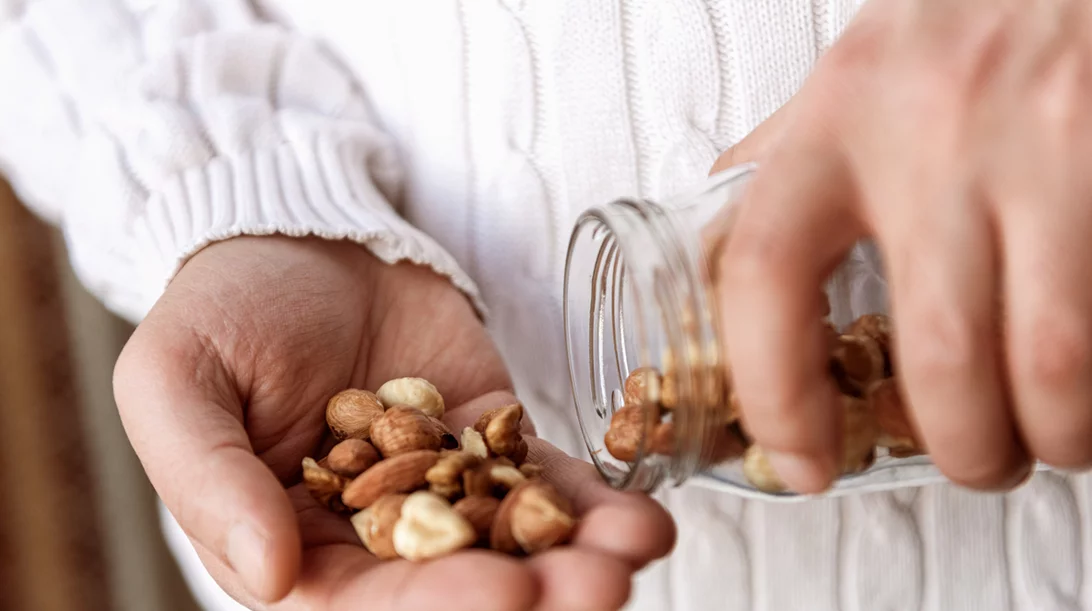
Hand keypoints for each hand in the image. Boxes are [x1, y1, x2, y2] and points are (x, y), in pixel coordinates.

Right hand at [113, 236, 674, 609]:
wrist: (299, 233)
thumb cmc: (221, 307)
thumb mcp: (175, 381)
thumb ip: (204, 480)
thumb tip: (270, 578)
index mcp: (292, 541)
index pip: (365, 602)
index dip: (435, 608)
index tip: (503, 595)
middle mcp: (374, 531)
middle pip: (457, 583)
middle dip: (531, 592)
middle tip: (597, 588)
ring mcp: (442, 483)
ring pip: (512, 538)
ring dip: (577, 555)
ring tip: (633, 553)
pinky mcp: (492, 434)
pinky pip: (543, 477)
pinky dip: (592, 502)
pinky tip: (643, 516)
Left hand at [708, 0, 1091, 493]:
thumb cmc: (965, 22)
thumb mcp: (853, 81)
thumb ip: (786, 169)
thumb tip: (715, 262)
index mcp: (839, 116)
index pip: (764, 272)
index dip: (773, 393)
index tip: (801, 456)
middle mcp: (936, 130)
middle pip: (935, 352)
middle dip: (962, 446)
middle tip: (973, 459)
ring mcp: (1045, 144)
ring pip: (1049, 358)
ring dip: (1051, 433)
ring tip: (1048, 436)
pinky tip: (1091, 380)